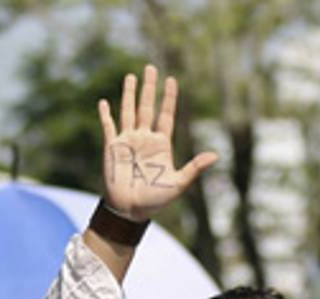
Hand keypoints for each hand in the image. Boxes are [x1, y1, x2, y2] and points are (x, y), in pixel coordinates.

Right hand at [99, 65, 217, 220]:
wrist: (130, 210)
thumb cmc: (155, 200)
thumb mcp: (179, 183)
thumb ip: (194, 168)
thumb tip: (215, 155)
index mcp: (161, 144)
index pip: (166, 115)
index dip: (169, 98)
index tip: (172, 80)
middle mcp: (144, 138)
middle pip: (147, 107)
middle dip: (149, 87)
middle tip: (150, 67)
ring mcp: (127, 141)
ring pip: (128, 111)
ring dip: (129, 94)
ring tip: (131, 76)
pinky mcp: (112, 148)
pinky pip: (109, 127)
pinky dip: (106, 114)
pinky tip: (104, 102)